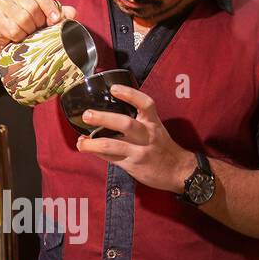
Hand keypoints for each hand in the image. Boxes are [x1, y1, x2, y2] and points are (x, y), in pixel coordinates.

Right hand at [0, 0, 75, 54]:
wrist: (2, 34)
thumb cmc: (26, 20)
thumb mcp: (43, 13)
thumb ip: (59, 11)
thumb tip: (73, 12)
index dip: (50, 7)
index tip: (55, 19)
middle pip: (32, 7)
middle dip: (39, 21)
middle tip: (38, 27)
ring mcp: (0, 3)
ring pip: (24, 19)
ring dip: (30, 29)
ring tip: (29, 31)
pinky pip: (15, 30)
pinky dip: (20, 36)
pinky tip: (19, 35)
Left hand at [76, 84, 195, 191]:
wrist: (177, 171)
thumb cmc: (161, 147)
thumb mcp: (155, 129)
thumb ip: (138, 120)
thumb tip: (110, 112)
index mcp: (153, 122)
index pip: (145, 103)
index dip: (130, 94)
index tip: (113, 88)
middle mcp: (147, 135)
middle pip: (125, 124)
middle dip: (104, 118)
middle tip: (87, 115)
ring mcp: (140, 151)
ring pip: (113, 145)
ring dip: (93, 143)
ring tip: (80, 142)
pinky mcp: (133, 165)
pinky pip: (112, 158)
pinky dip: (98, 153)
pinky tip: (87, 148)